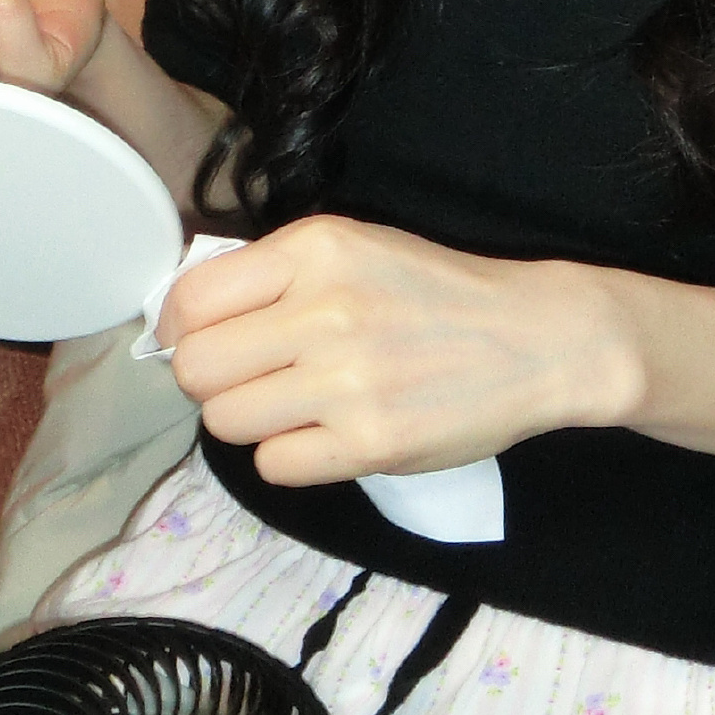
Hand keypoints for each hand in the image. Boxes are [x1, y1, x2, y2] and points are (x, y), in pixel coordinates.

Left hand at [157, 216, 625, 487]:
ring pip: (225, 421)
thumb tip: (185, 315)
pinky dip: (290, 455)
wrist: (536, 339)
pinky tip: (325, 432)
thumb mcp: (356, 248)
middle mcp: (325, 311)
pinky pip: (274, 465)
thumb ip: (276, 273)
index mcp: (317, 249)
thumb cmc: (438, 293)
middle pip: (196, 368)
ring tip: (292, 404)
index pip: (192, 298)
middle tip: (249, 376)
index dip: (179, 327)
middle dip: (211, 378)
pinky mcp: (369, 444)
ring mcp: (346, 382)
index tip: (195, 338)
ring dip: (249, 419)